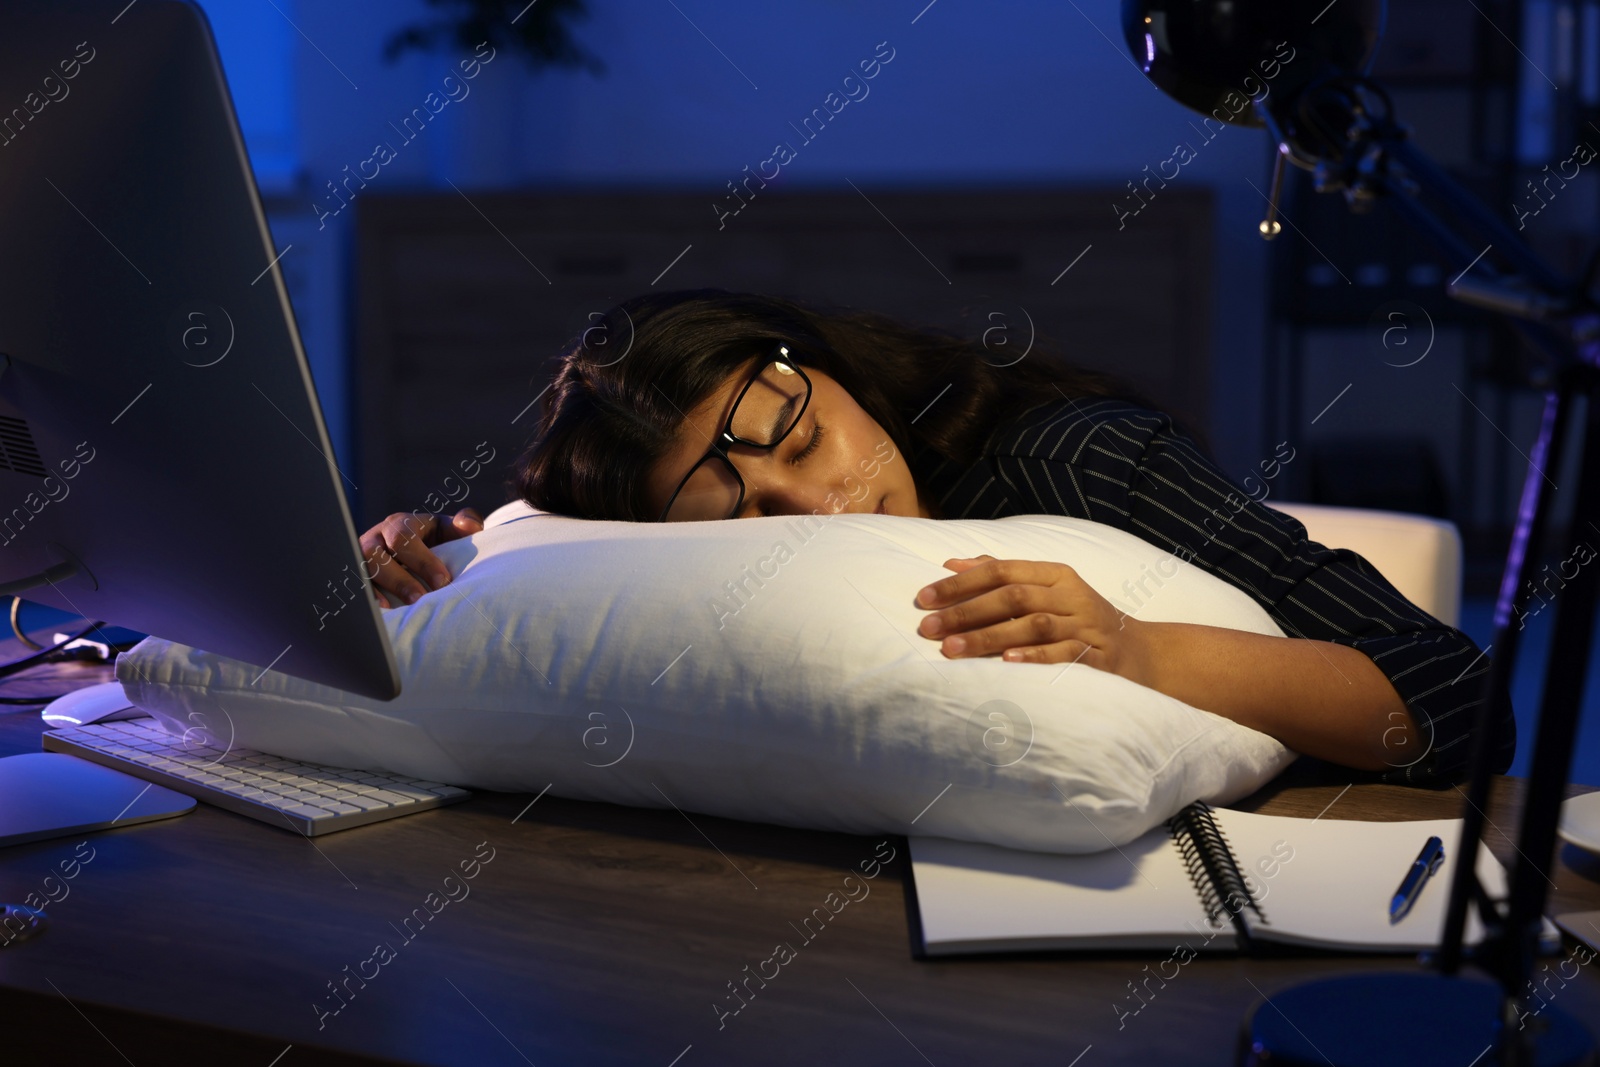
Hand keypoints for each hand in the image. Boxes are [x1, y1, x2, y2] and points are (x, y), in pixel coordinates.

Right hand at [360, 508, 482, 607]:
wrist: (416, 551)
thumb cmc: (435, 539)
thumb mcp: (448, 529)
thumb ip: (464, 523)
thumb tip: (470, 525)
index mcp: (398, 524)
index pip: (403, 538)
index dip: (422, 560)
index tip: (443, 581)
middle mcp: (375, 538)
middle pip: (376, 555)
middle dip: (400, 579)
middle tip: (421, 598)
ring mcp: (362, 558)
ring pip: (362, 570)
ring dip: (382, 590)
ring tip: (403, 608)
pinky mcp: (357, 575)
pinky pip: (356, 586)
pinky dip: (369, 598)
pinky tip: (384, 611)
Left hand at [914, 555, 1155, 687]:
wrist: (1138, 652)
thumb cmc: (1079, 619)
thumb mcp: (1047, 590)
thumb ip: (1002, 575)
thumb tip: (951, 563)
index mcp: (1055, 574)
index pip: (1001, 570)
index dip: (960, 583)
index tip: (924, 598)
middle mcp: (1070, 595)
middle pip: (1012, 596)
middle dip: (965, 612)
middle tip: (928, 628)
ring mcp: (1085, 625)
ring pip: (1032, 625)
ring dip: (988, 637)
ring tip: (952, 650)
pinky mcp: (1097, 656)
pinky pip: (1063, 654)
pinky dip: (1034, 657)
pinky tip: (1006, 662)